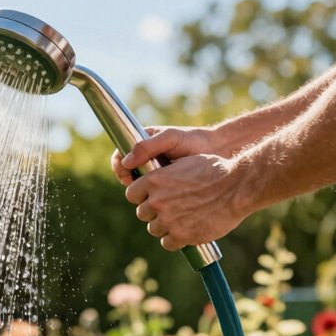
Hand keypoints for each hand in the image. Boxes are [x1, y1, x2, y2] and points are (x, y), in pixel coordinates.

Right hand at [110, 126, 224, 186]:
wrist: (216, 151)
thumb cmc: (193, 140)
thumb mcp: (170, 138)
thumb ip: (147, 146)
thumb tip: (126, 161)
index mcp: (142, 144)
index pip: (120, 156)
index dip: (119, 167)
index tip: (128, 176)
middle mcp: (145, 159)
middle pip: (126, 174)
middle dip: (132, 182)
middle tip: (144, 186)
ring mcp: (154, 174)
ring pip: (138, 186)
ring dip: (143, 191)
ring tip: (157, 191)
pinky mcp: (164, 186)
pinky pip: (151, 194)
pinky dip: (153, 196)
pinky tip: (163, 196)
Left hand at [119, 153, 250, 250]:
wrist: (236, 187)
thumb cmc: (214, 170)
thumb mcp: (184, 163)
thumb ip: (164, 173)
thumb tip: (151, 181)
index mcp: (154, 180)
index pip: (132, 194)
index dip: (143, 196)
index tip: (153, 197)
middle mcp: (156, 201)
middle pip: (142, 213)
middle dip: (154, 212)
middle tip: (172, 209)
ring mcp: (168, 220)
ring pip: (154, 229)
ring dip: (165, 226)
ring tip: (182, 219)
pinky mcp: (181, 235)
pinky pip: (167, 243)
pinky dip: (175, 240)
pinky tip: (186, 231)